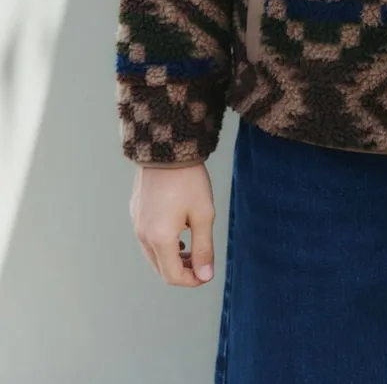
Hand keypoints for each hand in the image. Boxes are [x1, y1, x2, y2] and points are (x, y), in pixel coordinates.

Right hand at [130, 163, 215, 286]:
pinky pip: (147, 238)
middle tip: (202, 263)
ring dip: (171, 259)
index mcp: (159, 238)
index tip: (207, 273)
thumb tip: (205, 276)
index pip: (173, 276)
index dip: (192, 280)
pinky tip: (178, 233)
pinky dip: (162, 244)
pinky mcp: (135, 212)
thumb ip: (204, 248)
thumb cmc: (189, 181)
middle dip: (182, 271)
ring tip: (191, 249)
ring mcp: (136, 223)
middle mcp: (142, 235)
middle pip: (161, 268)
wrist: (167, 150)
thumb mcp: (203, 214)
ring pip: (152, 255)